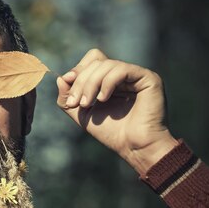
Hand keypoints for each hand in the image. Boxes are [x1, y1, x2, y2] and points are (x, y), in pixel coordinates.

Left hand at [56, 48, 178, 173]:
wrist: (133, 147)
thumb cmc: (110, 132)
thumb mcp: (81, 113)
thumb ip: (67, 97)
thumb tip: (61, 78)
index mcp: (109, 79)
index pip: (91, 61)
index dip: (77, 71)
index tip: (68, 91)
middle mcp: (123, 74)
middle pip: (96, 60)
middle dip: (81, 81)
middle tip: (77, 103)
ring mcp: (136, 74)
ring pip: (106, 64)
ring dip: (90, 84)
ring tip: (87, 105)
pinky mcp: (147, 78)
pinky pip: (121, 69)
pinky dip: (107, 83)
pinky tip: (103, 99)